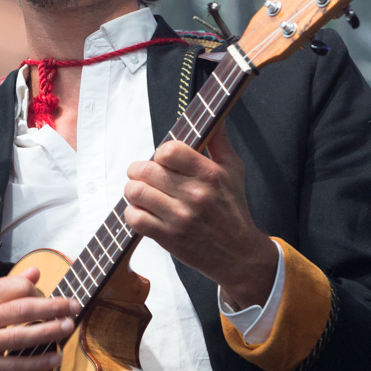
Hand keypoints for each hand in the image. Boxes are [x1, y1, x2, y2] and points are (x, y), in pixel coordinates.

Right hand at [0, 269, 77, 370]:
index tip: (48, 295)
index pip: (15, 288)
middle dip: (54, 307)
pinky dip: (38, 363)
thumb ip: (0, 285)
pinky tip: (55, 358)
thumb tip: (34, 274)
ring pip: (22, 338)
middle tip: (74, 305)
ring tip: (69, 326)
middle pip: (24, 311)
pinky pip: (15, 366)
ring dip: (50, 332)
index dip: (37, 290)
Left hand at [123, 128, 278, 310]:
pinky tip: (143, 212)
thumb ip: (220, 142)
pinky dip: (132, 213)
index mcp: (210, 174)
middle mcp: (195, 194)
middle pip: (146, 170)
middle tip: (144, 176)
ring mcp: (180, 217)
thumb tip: (216, 117)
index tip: (163, 161)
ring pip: (136, 192)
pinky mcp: (168, 238)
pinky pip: (135, 218)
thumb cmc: (233, 209)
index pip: (169, 150)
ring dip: (133, 191)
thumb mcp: (234, 171)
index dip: (160, 153)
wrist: (238, 254)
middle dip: (139, 171)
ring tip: (141, 193)